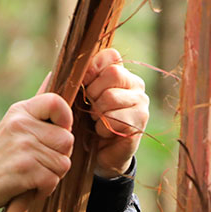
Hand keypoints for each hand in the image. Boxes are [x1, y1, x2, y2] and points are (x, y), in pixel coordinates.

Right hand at [0, 92, 73, 211]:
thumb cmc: (0, 157)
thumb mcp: (14, 126)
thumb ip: (37, 108)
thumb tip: (53, 75)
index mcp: (19, 111)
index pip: (57, 102)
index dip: (66, 118)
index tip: (59, 131)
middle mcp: (21, 125)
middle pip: (67, 139)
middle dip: (59, 155)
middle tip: (39, 161)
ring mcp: (23, 147)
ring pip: (63, 162)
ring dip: (52, 174)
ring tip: (33, 173)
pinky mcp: (25, 170)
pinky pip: (53, 180)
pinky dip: (45, 188)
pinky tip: (29, 185)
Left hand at [82, 48, 148, 178]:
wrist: (100, 155)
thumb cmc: (86, 122)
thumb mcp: (79, 97)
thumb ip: (79, 79)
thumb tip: (69, 63)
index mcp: (120, 73)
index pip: (111, 56)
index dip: (93, 68)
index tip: (84, 83)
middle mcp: (135, 85)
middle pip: (113, 73)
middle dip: (94, 92)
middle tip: (90, 108)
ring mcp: (141, 103)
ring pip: (112, 96)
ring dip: (97, 113)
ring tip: (96, 122)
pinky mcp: (140, 123)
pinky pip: (116, 119)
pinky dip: (103, 128)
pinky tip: (104, 134)